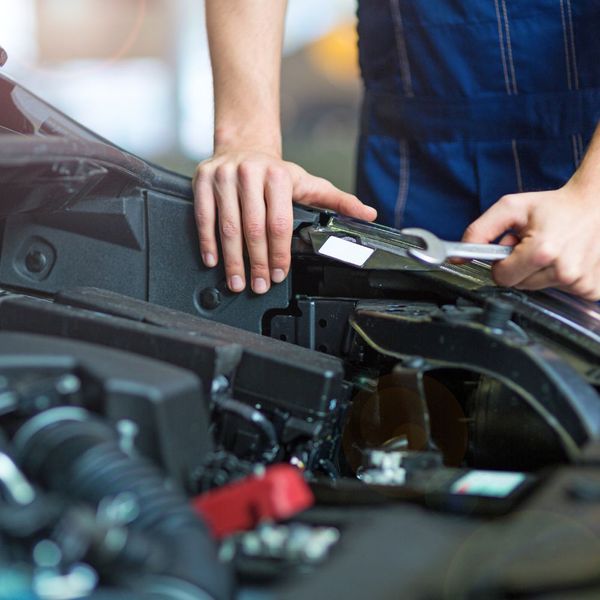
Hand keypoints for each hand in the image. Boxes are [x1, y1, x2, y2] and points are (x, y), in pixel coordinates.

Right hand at [193, 150, 376, 293]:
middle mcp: (250, 173)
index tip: (279, 275)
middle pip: (253, 229)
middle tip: (259, 286)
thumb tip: (369, 214)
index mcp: (279, 176)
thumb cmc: (276, 173)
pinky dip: (208, 242)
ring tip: (237, 282)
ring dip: (232, 260)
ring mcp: (224, 176)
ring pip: (228, 226)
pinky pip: (203, 216)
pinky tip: (213, 261)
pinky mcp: (202, 180)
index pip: (279, 224)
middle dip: (257, 263)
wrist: (244, 147)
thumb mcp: (310, 184)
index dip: (279, 254)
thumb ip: (339, 201)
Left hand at [462, 181, 599, 300]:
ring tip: (552, 249)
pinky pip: (562, 293)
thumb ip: (479, 231)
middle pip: (520, 286)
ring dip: (540, 272)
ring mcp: (580, 283)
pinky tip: (567, 258)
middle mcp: (564, 271)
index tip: (512, 248)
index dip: (501, 263)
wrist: (597, 203)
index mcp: (542, 251)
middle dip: (520, 267)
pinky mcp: (592, 290)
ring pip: (539, 289)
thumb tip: (457, 257)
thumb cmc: (554, 206)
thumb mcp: (510, 209)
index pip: (502, 278)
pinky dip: (560, 278)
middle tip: (534, 245)